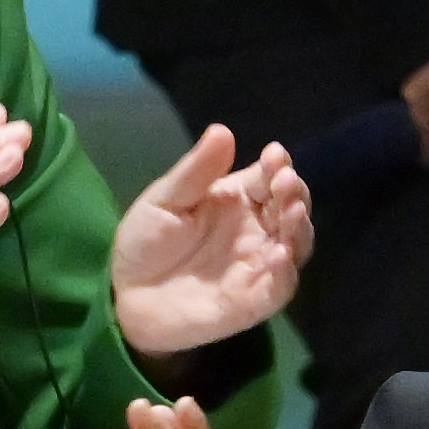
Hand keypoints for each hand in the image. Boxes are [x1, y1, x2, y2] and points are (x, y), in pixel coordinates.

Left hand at [109, 123, 312, 365]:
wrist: (128, 298)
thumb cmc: (146, 243)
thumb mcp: (165, 200)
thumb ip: (196, 171)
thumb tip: (222, 130)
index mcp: (238, 199)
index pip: (269, 177)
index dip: (278, 165)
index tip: (275, 155)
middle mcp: (256, 229)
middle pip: (291, 206)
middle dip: (294, 192)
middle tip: (284, 182)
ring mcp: (259, 264)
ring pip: (297, 243)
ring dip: (300, 227)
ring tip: (291, 211)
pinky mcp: (257, 299)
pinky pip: (282, 285)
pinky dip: (285, 270)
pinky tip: (279, 255)